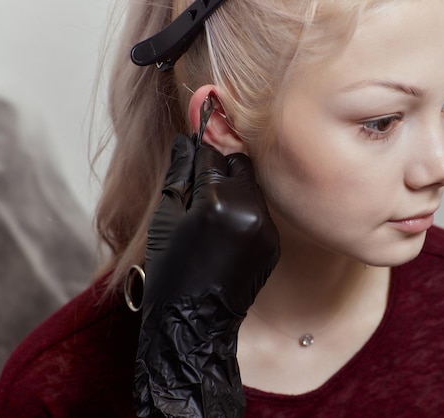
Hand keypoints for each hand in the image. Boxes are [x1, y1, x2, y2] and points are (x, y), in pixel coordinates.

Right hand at [134, 133, 279, 417]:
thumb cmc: (171, 271)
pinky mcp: (275, 242)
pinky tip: (227, 224)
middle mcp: (250, 211)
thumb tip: (188, 138)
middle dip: (223, 163)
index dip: (206, 140)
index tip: (205, 118)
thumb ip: (181, 173)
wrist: (194, 319)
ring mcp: (267, 228)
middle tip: (206, 168)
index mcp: (218, 202)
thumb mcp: (167, 216)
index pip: (214, 154)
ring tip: (214, 203)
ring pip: (253, 187)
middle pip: (240, 166)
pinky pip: (262, 211)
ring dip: (236, 185)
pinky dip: (246, 208)